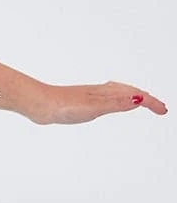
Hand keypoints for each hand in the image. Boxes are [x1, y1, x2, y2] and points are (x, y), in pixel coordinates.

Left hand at [35, 82, 167, 125]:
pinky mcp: (82, 101)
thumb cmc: (63, 106)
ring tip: (143, 102)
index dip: (152, 103)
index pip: (136, 95)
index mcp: (107, 92)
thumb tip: (139, 98)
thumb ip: (115, 104)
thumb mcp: (93, 108)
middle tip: (160, 108)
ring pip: (120, 93)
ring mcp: (92, 96)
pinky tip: (112, 104)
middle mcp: (101, 91)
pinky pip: (108, 98)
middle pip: (131, 91)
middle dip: (147, 99)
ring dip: (134, 97)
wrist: (38, 104)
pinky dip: (119, 99)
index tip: (164, 111)